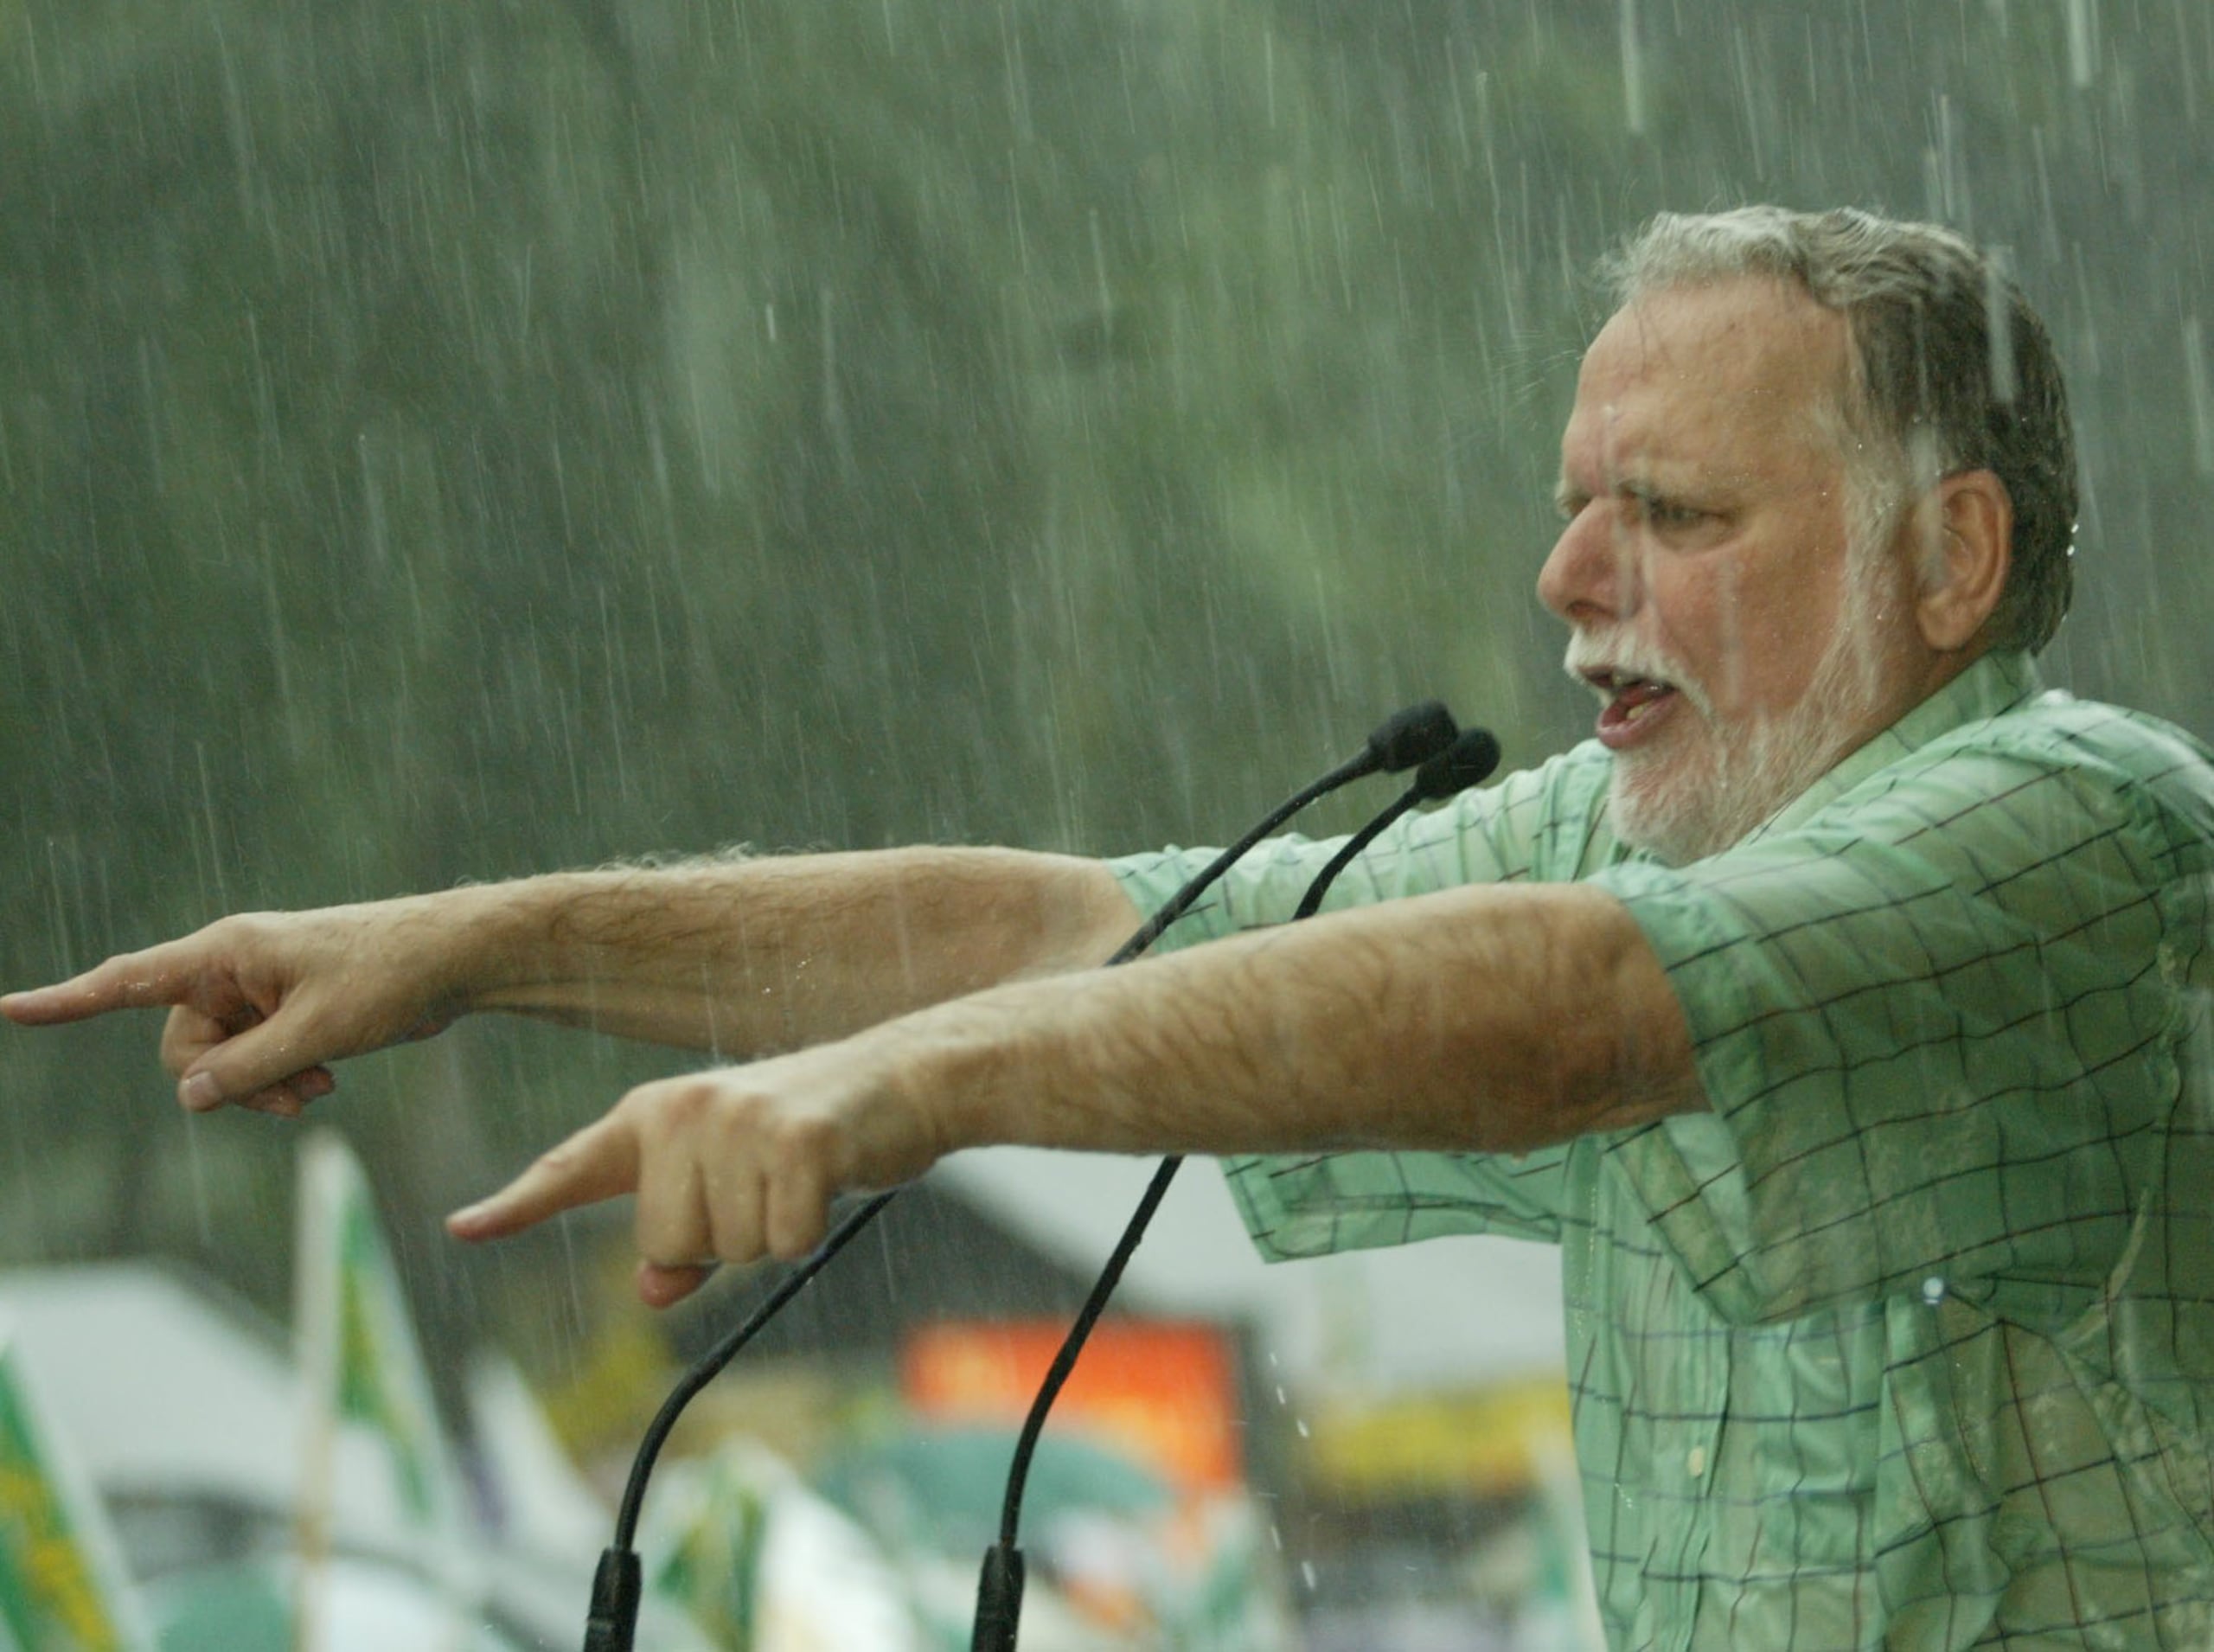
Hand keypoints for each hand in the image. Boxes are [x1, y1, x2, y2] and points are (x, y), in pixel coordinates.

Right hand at [1, 903, 464, 1116]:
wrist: (454, 961)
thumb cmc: (391, 975)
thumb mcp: (319, 1030)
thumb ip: (251, 1068)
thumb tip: (191, 1096)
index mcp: (227, 954)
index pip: (129, 981)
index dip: (68, 1001)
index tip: (9, 1009)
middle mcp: (233, 969)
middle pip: (183, 1048)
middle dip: (228, 1082)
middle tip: (297, 1095)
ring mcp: (259, 992)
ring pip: (223, 1063)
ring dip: (262, 1088)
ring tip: (319, 1089)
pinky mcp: (287, 1011)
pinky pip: (256, 1061)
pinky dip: (281, 1080)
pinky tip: (324, 1082)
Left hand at [446, 1029, 953, 1306]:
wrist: (903, 1080)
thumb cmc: (817, 1137)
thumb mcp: (740, 1180)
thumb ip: (686, 1235)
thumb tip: (652, 1286)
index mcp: (657, 1114)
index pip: (574, 1166)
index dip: (517, 1203)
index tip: (462, 1227)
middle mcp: (685, 1111)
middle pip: (665, 1244)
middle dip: (722, 1241)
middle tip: (771, 1187)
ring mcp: (739, 1121)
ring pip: (724, 1248)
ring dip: (771, 1233)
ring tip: (802, 1177)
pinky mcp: (795, 1141)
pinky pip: (781, 1242)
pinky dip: (809, 1231)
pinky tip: (829, 1179)